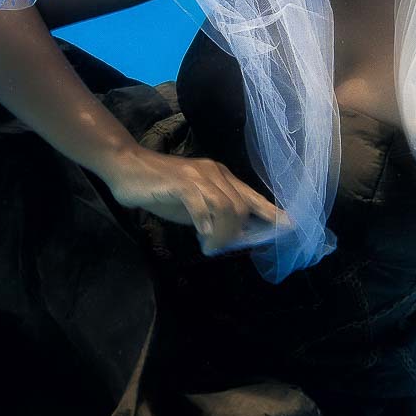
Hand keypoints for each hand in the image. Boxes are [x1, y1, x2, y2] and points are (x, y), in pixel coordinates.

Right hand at [101, 147, 288, 255]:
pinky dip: (205, 223)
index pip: (251, 196)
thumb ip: (213, 214)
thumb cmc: (159, 187)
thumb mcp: (193, 203)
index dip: (270, 211)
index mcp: (220, 176)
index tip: (288, 225)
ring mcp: (198, 176)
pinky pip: (202, 205)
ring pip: (227, 207)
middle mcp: (214, 173)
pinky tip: (200, 234)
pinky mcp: (181, 182)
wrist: (126, 167)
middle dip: (234, 234)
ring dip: (221, 233)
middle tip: (217, 248)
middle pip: (241, 206)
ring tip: (208, 245)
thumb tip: (234, 234)